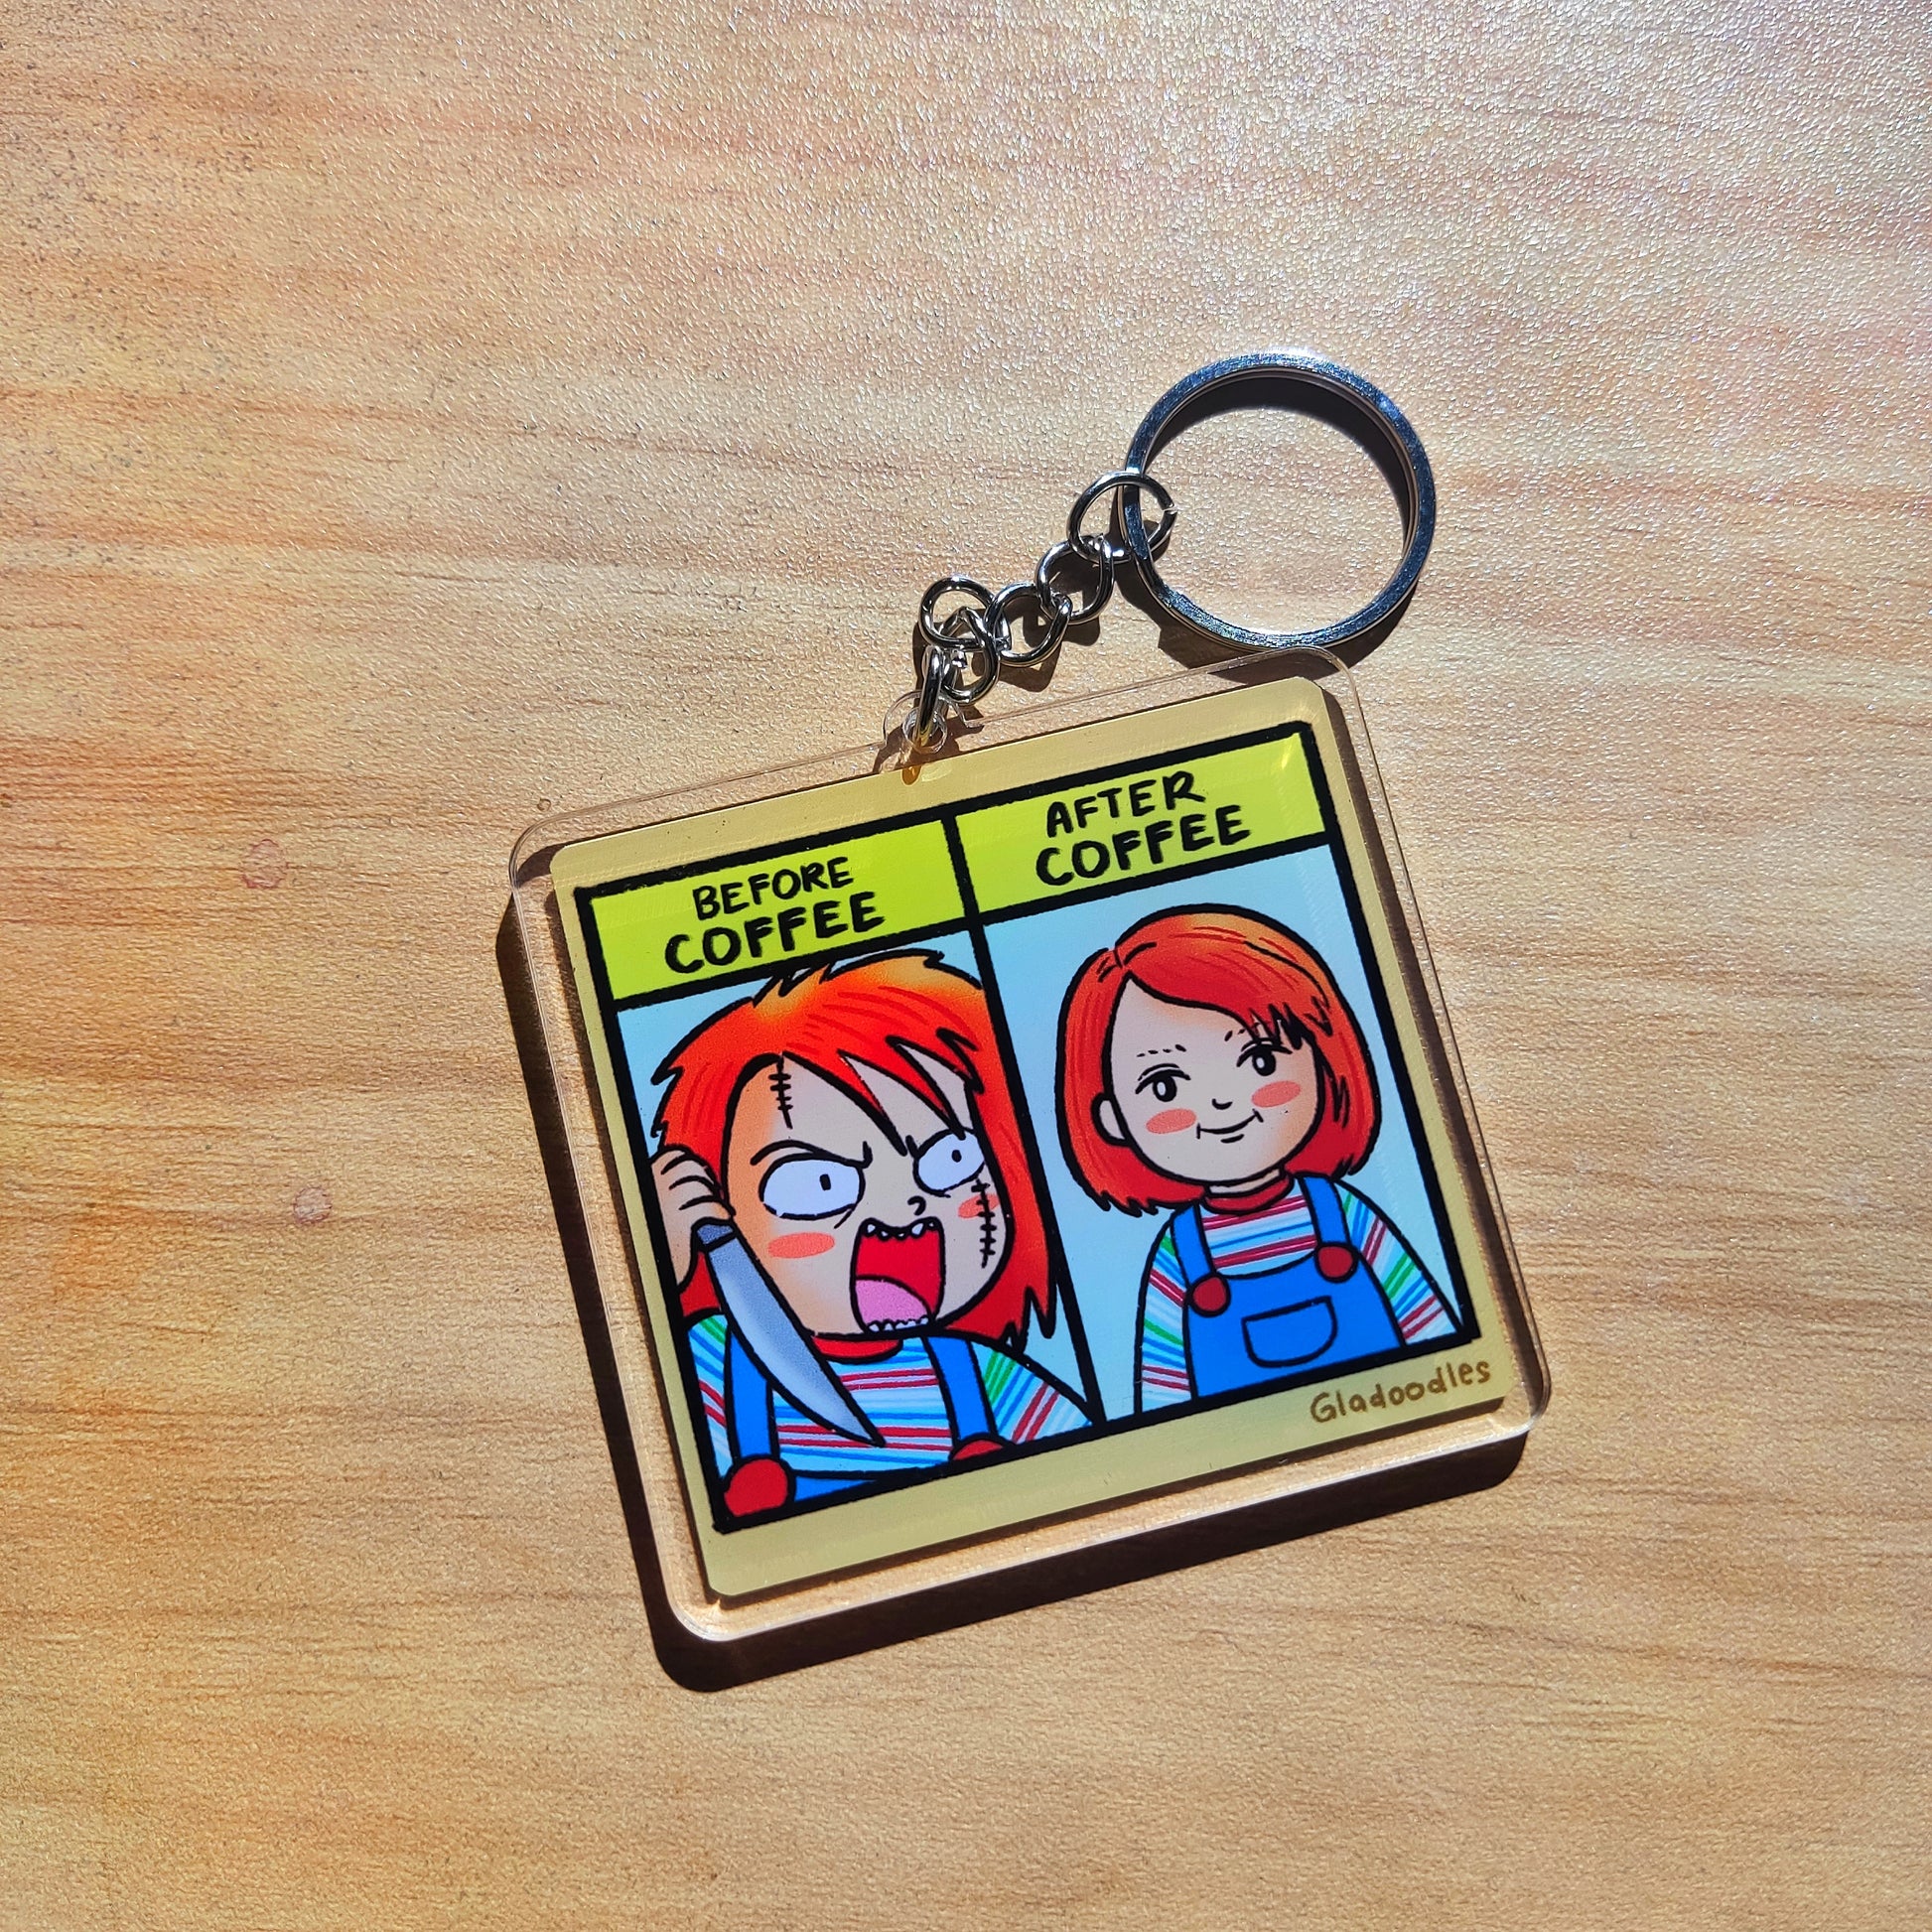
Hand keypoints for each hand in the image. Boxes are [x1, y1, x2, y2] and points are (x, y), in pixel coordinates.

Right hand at [652, 1146, 727, 1282]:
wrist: (646, 1287)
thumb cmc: (651, 1250)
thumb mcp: (652, 1215)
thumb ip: (664, 1195)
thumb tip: (691, 1178)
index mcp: (640, 1185)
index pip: (669, 1157)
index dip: (689, 1162)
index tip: (700, 1173)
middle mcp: (649, 1190)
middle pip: (687, 1166)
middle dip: (704, 1176)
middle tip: (712, 1191)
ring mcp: (664, 1205)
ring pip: (698, 1183)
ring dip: (712, 1193)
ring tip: (717, 1205)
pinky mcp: (679, 1223)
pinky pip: (707, 1205)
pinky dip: (719, 1210)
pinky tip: (724, 1217)